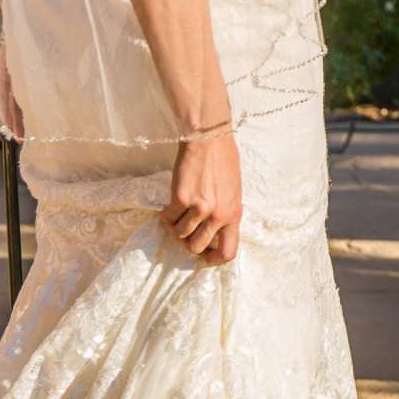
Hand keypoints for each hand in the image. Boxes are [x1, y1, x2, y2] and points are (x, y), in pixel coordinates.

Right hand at [163, 134, 242, 264]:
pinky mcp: (181, 199)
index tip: (203, 255)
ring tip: (176, 214)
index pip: (228, 252)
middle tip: (184, 230)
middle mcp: (218, 215)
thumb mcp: (233, 191)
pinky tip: (168, 206)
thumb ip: (225, 212)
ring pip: (179, 234)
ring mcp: (199, 209)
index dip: (213, 260)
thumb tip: (214, 232)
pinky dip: (165, 215)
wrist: (209, 138)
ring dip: (175, 226)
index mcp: (234, 214)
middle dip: (187, 242)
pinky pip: (168, 219)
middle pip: (197, 247)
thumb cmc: (223, 160)